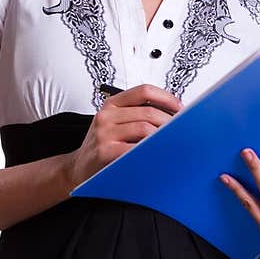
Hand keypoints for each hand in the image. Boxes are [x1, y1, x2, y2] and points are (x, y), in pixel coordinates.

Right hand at [64, 84, 182, 189]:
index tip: (180, 108)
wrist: (79, 167)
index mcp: (111, 104)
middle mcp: (106, 115)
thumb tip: (171, 116)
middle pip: (148, 112)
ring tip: (171, 143)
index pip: (144, 91)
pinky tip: (157, 154)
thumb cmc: (101, 146)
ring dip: (162, 137)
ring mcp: (104, 133)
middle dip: (169, 122)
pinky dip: (150, 150)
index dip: (166, 97)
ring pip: (145, 129)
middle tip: (180, 131)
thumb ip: (136, 116)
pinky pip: (135, 148)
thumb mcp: (114, 124)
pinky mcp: (105, 151)